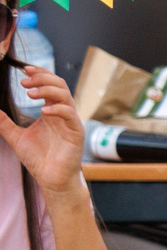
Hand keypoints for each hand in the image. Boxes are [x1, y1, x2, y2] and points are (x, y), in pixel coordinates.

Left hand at [1, 65, 86, 196]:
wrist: (51, 179)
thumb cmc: (39, 159)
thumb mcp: (16, 137)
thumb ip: (5, 123)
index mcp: (51, 112)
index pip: (49, 86)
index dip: (39, 75)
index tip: (24, 70)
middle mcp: (62, 114)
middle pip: (59, 85)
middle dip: (42, 78)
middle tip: (25, 81)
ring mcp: (70, 122)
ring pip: (65, 95)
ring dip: (48, 90)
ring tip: (30, 93)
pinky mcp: (76, 132)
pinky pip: (69, 114)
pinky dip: (57, 109)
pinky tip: (43, 111)